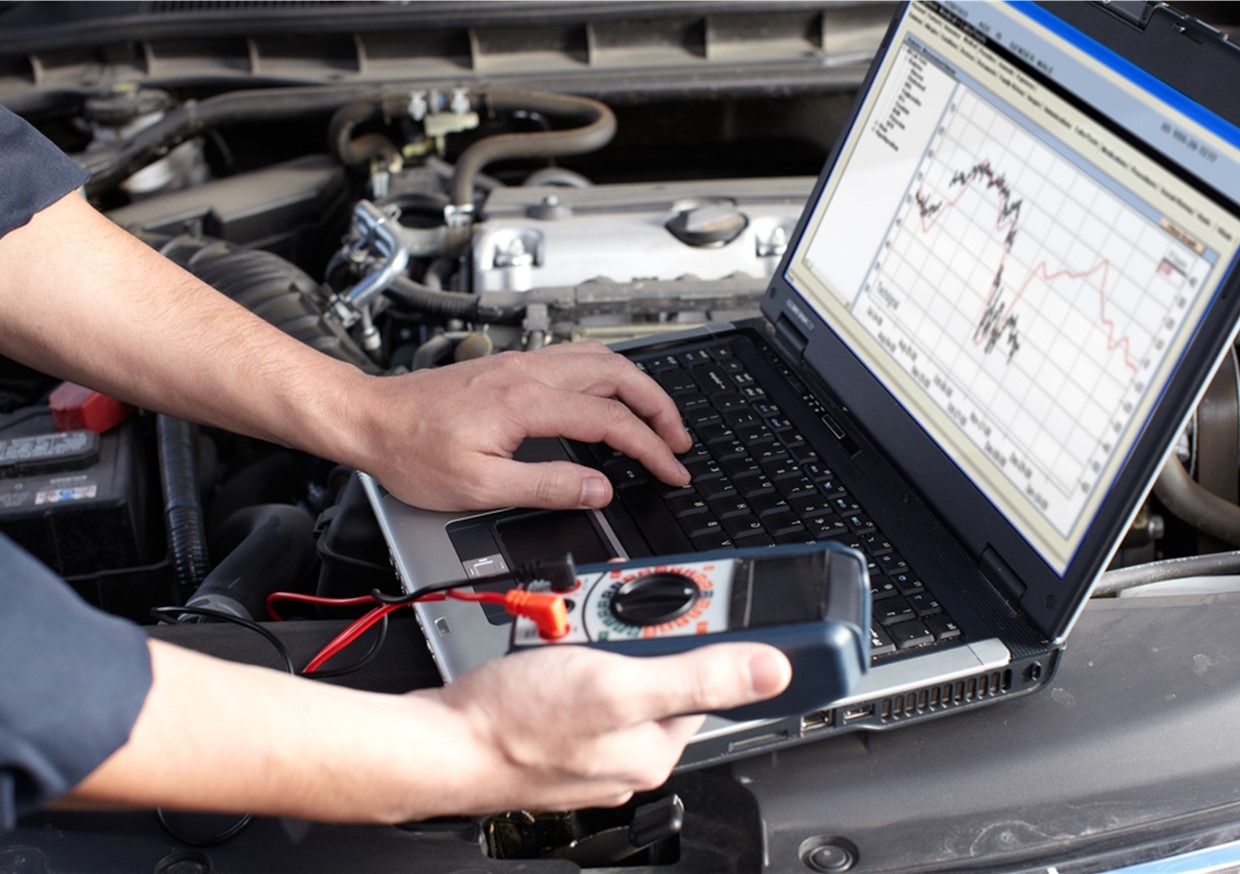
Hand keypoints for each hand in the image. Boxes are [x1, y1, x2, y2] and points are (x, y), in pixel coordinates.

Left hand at [354, 341, 692, 510]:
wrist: (369, 419)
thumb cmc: (411, 452)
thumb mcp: (479, 487)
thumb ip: (547, 486)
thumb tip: (598, 489)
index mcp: (526, 402)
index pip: (610, 420)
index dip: (650, 448)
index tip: (672, 470)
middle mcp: (528, 372)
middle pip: (618, 374)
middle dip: (659, 407)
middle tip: (679, 440)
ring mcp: (520, 364)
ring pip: (600, 359)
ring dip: (637, 386)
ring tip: (657, 418)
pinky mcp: (510, 366)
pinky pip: (576, 359)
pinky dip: (609, 377)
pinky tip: (610, 397)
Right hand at [419, 643, 791, 812]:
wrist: (438, 743)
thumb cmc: (516, 722)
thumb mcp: (618, 685)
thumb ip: (698, 676)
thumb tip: (771, 670)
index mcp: (656, 745)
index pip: (705, 678)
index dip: (696, 632)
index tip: (683, 601)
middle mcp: (629, 751)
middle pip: (657, 667)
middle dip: (631, 630)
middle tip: (599, 617)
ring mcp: (590, 743)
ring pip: (614, 668)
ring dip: (595, 636)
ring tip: (565, 631)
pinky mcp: (558, 731)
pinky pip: (579, 680)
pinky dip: (567, 655)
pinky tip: (547, 647)